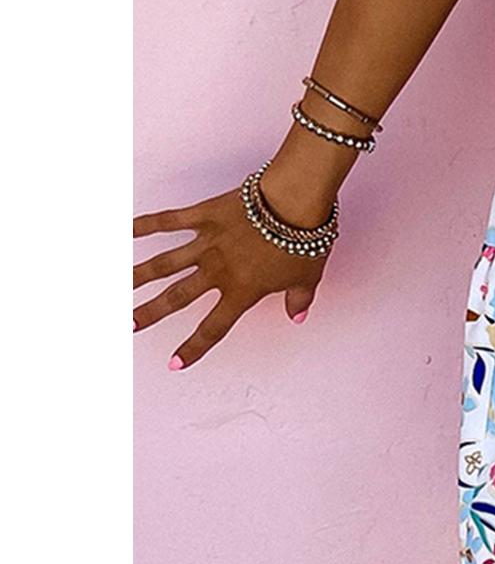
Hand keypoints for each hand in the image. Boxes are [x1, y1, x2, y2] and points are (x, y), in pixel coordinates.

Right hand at [133, 182, 331, 367]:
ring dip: (138, 276)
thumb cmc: (306, 237)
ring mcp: (209, 242)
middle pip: (177, 297)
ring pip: (165, 264)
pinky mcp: (206, 214)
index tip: (175, 363)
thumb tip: (299, 316)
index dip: (194, 347)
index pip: (214, 327)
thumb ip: (299, 299)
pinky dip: (147, 225)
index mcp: (243, 290)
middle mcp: (218, 270)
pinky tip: (125, 231)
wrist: (297, 200)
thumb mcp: (308, 275)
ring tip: (117, 287)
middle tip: (129, 324)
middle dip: (151, 313)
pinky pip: (171, 221)